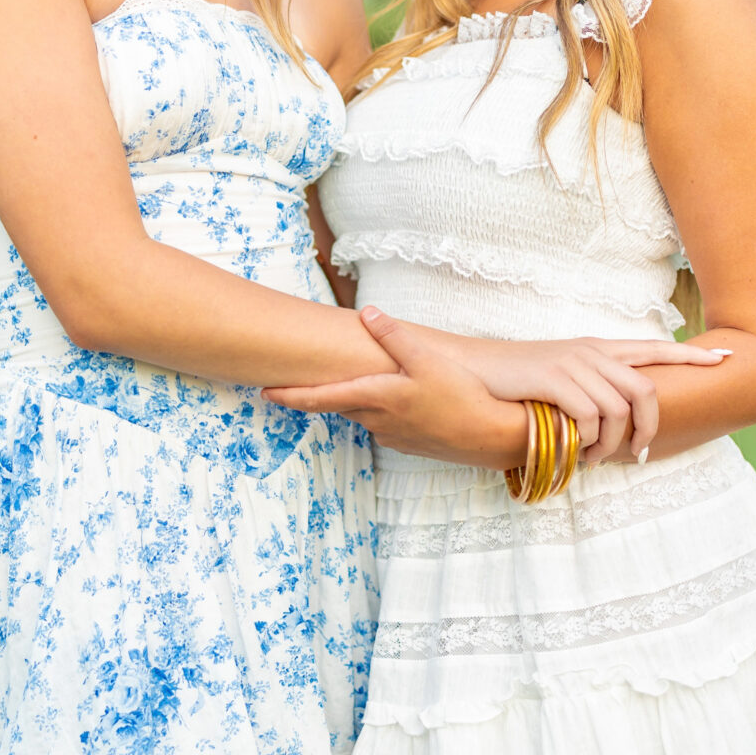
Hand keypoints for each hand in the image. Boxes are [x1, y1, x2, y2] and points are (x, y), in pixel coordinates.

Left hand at [263, 309, 527, 470]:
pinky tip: (398, 397)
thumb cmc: (459, 395)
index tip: (264, 392)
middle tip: (299, 378)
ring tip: (357, 380)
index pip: (320, 398)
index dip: (290, 395)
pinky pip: (385, 421)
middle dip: (321, 393)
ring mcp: (393, 434)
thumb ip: (394, 336)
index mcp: (376, 397)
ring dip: (357, 397)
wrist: (491, 436)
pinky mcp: (409, 442)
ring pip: (364, 412)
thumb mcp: (427, 358)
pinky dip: (382, 408)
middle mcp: (377, 420)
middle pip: (340, 403)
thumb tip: (366, 312)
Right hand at [452, 333, 730, 463]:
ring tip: (592, 460)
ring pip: (618, 409)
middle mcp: (591, 352)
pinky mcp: (553, 379)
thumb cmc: (515, 381)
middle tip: (637, 455)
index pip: (653, 350)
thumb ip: (589, 389)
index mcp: (597, 349)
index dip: (690, 358)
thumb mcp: (559, 377)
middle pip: (646, 390)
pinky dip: (586, 441)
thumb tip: (613, 422)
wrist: (472, 369)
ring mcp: (573, 364)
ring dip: (610, 444)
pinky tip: (575, 451)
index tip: (726, 359)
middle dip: (649, 428)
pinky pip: (589, 417)